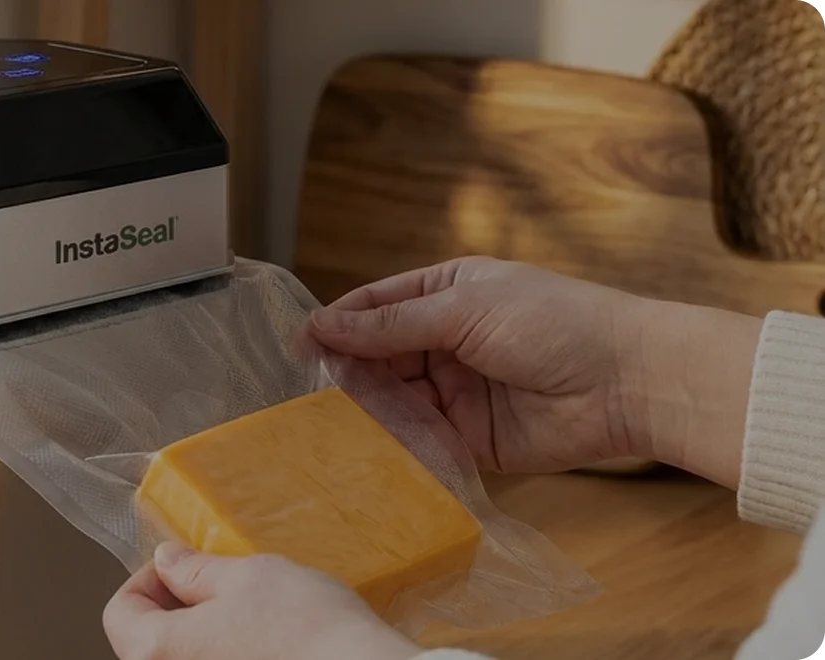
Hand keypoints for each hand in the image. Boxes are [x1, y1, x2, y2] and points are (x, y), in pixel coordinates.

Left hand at [103, 542, 420, 659]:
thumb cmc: (309, 631)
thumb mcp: (246, 576)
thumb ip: (196, 570)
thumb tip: (169, 562)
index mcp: (157, 654)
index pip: (119, 614)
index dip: (147, 579)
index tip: (182, 565)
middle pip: (148, 642)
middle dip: (177, 606)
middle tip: (217, 583)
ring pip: (186, 658)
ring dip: (205, 632)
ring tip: (248, 612)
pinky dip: (229, 653)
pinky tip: (266, 641)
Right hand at [307, 256, 761, 485]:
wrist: (629, 382)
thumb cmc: (554, 323)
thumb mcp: (465, 309)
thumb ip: (392, 324)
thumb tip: (322, 327)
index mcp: (446, 294)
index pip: (376, 307)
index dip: (338, 325)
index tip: (302, 347)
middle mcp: (445, 342)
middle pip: (378, 358)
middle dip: (348, 373)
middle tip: (313, 394)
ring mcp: (455, 392)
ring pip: (393, 402)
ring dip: (366, 413)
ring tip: (332, 425)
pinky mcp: (468, 440)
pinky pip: (420, 442)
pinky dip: (395, 447)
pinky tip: (367, 453)